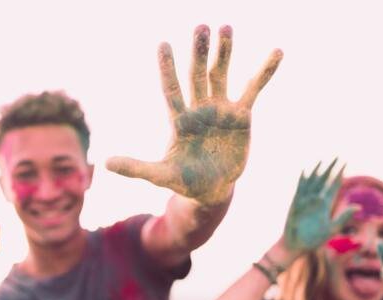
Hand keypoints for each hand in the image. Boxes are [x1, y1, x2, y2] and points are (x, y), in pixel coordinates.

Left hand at [107, 25, 282, 204]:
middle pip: (197, 76)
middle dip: (198, 53)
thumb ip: (136, 168)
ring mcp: (220, 110)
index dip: (167, 68)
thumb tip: (105, 163)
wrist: (211, 190)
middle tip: (200, 27)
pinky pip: (254, 89)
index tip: (162, 45)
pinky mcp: (241, 116)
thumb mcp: (159, 175)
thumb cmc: (183, 180)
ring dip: (224, 52)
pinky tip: (276, 52)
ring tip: (225, 27)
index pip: (171, 89)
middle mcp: (199, 109)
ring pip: (221, 75)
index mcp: (179, 120)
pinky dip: (264, 72)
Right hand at [283, 159, 354, 252]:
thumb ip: (343, 217)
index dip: (339, 175)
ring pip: (312, 182)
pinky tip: (305, 171)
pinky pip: (299, 190)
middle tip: (338, 156)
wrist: (296, 245)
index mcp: (325, 206)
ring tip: (322, 160)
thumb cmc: (313, 240)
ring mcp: (305, 202)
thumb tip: (358, 207)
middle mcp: (316, 201)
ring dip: (317, 171)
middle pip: (324, 181)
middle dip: (330, 169)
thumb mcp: (331, 229)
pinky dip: (302, 180)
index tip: (345, 163)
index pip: (334, 186)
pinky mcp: (295, 204)